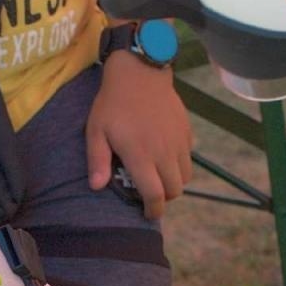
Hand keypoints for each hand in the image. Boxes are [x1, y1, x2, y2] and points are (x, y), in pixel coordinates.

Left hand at [86, 49, 192, 219]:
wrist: (140, 72)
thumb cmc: (112, 103)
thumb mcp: (96, 130)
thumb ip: (97, 160)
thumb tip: (97, 187)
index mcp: (141, 156)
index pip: (154, 194)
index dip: (153, 210)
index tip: (148, 213)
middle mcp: (164, 152)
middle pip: (174, 190)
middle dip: (163, 198)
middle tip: (150, 194)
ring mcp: (178, 142)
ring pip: (185, 177)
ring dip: (173, 183)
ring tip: (158, 176)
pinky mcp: (186, 131)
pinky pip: (188, 157)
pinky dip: (179, 164)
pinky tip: (165, 156)